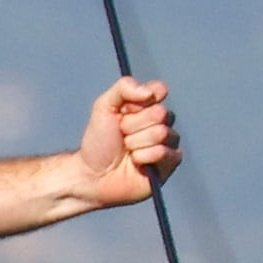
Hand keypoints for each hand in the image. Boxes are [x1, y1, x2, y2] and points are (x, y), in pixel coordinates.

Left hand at [75, 76, 177, 206]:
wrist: (93, 175)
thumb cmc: (98, 142)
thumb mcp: (103, 107)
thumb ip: (124, 88)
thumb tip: (150, 92)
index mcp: (148, 106)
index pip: (158, 90)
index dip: (138, 103)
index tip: (123, 112)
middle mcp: (162, 122)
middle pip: (160, 113)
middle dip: (132, 126)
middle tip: (121, 136)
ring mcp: (168, 142)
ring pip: (161, 133)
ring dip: (135, 143)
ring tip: (127, 151)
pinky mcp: (170, 162)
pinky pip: (164, 152)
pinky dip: (143, 157)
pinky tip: (136, 163)